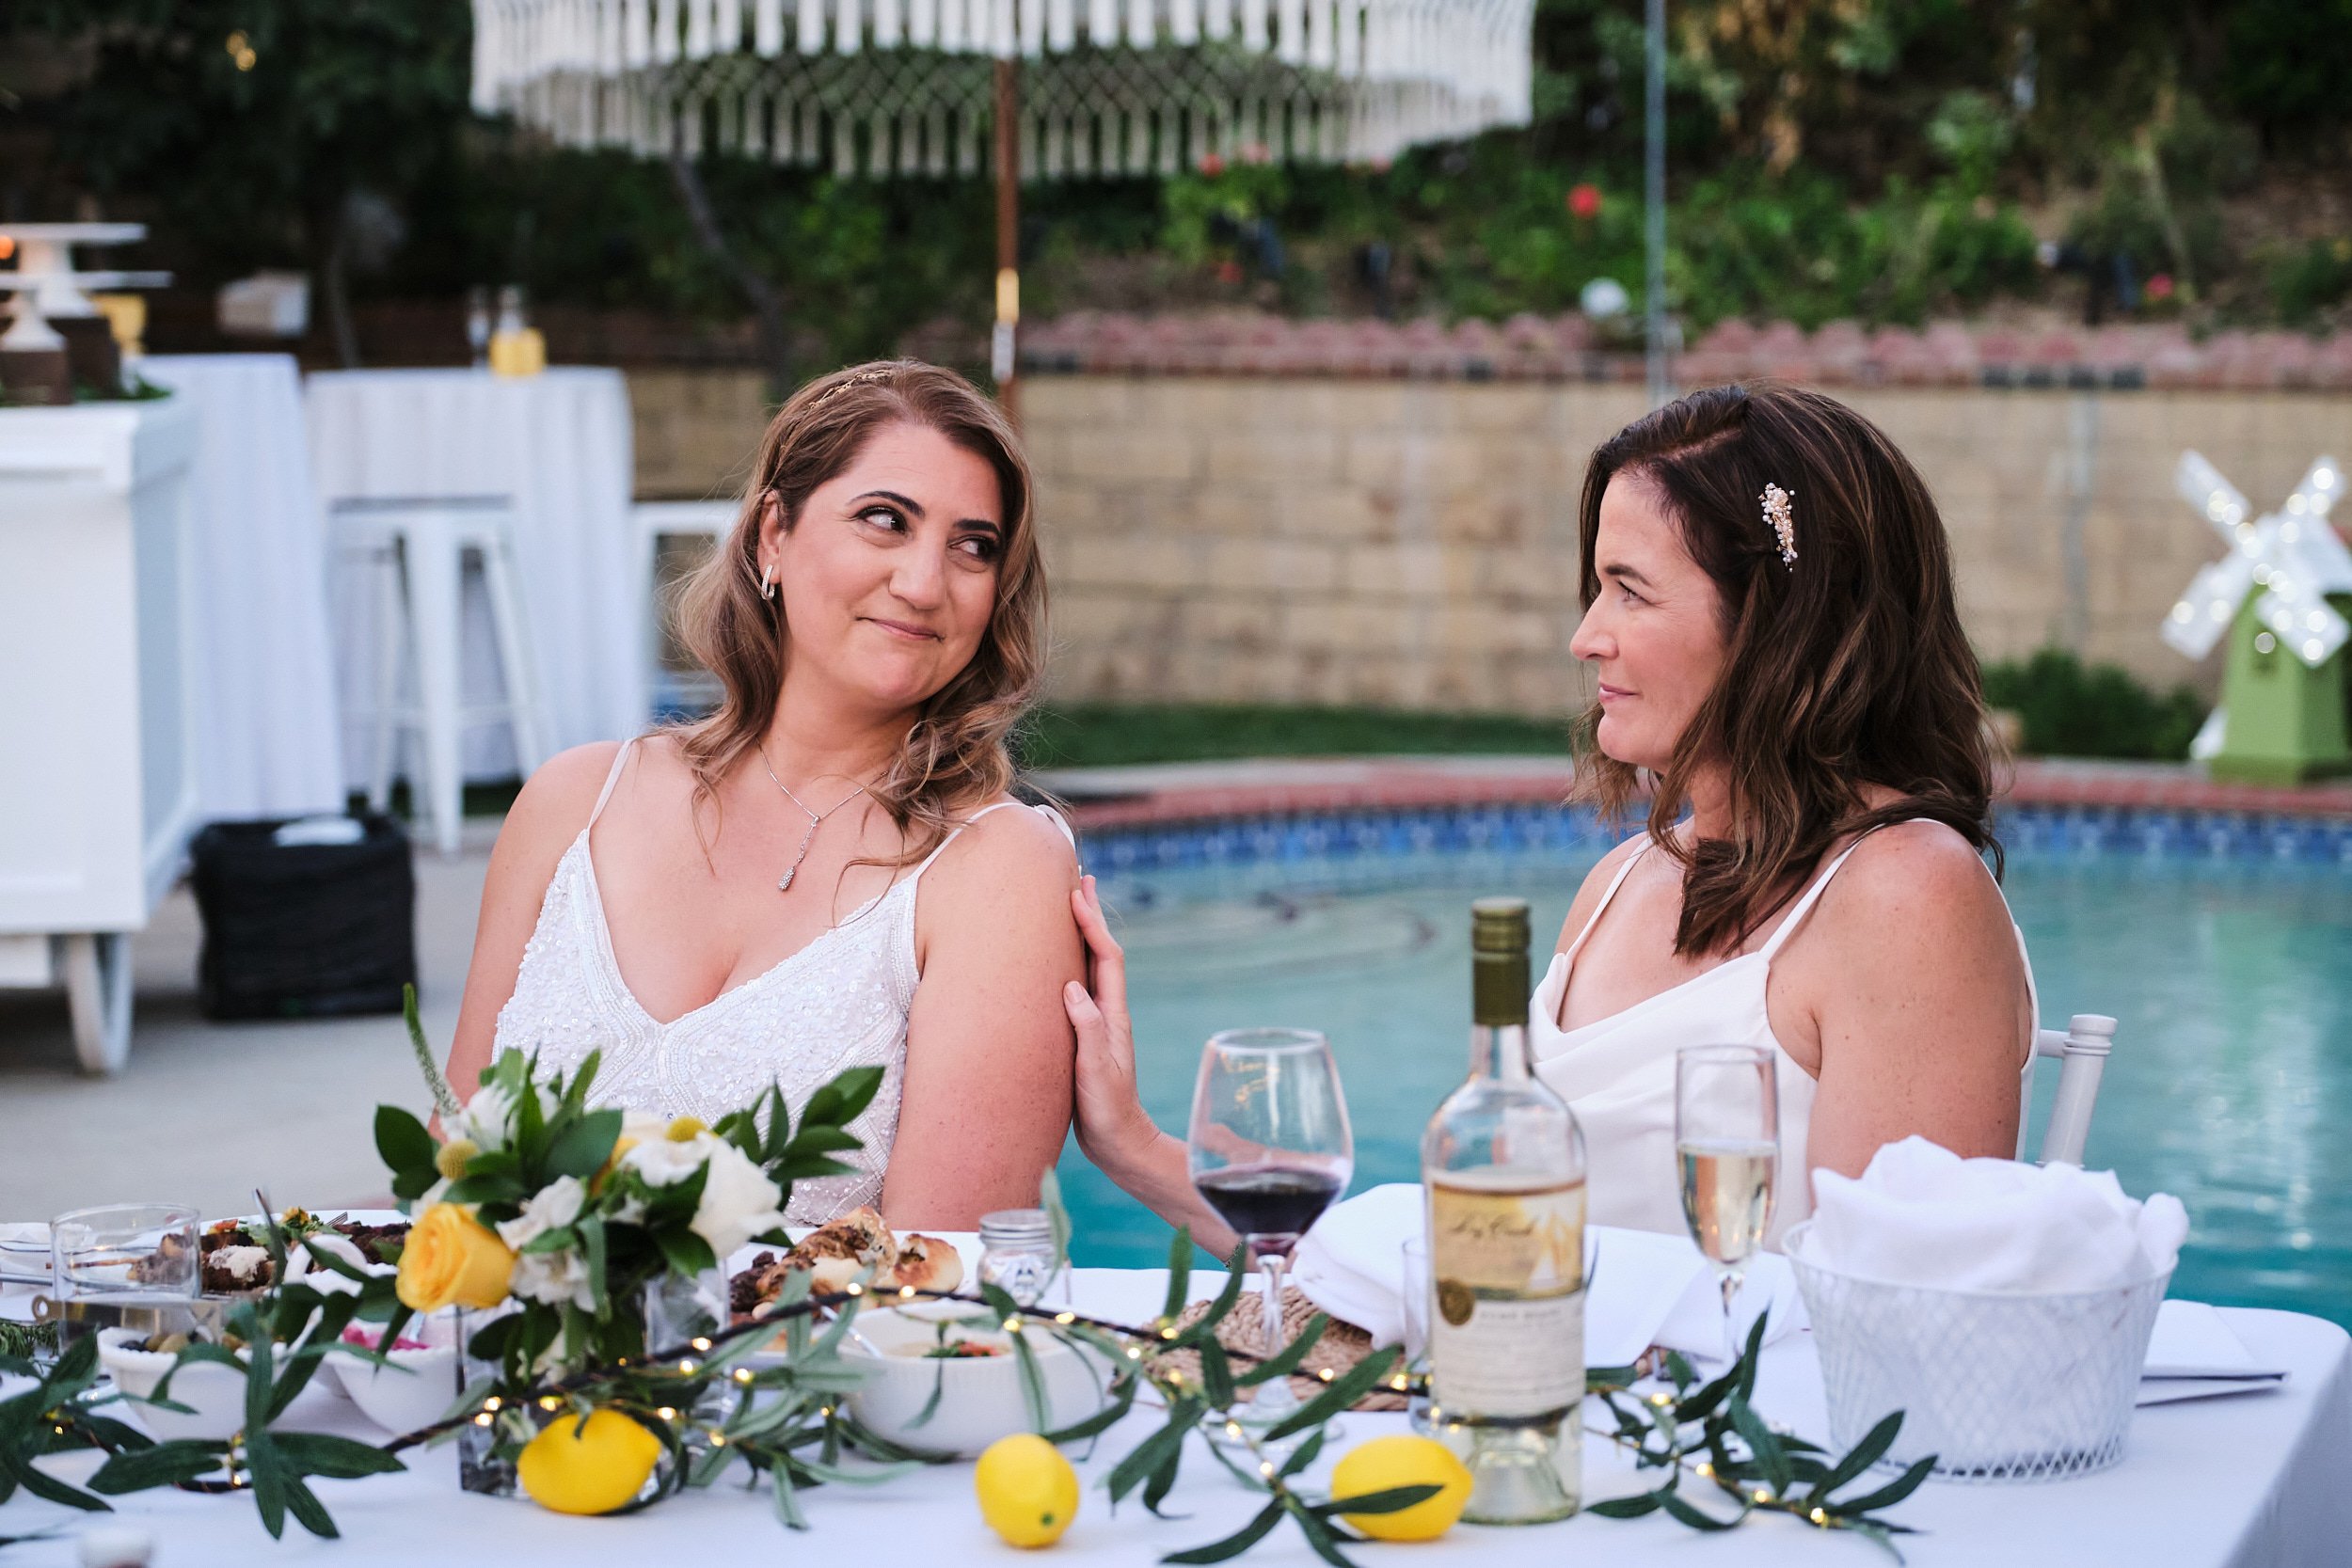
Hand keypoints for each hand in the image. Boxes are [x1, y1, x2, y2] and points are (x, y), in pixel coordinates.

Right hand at [1063, 874, 1159, 1176]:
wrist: (1118, 1142)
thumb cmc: (1108, 1110)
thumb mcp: (1095, 1071)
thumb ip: (1087, 1030)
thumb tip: (1071, 988)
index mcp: (1112, 1015)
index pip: (1105, 958)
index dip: (1092, 924)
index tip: (1076, 894)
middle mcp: (1107, 1012)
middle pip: (1101, 952)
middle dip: (1091, 915)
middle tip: (1080, 879)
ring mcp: (1097, 1023)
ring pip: (1089, 967)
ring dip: (1081, 934)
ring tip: (1069, 906)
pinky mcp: (1084, 1036)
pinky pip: (1076, 988)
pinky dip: (1068, 964)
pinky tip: (1054, 963)